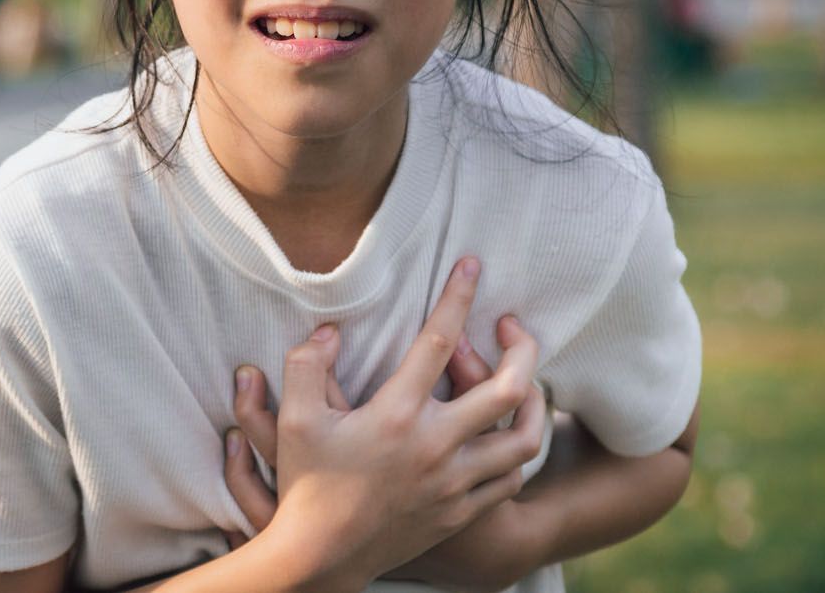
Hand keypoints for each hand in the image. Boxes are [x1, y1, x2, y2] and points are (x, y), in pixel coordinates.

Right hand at [224, 258, 547, 588]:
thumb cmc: (305, 484)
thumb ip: (307, 365)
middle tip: (513, 327)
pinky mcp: (460, 512)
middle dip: (522, 348)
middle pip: (507, 389)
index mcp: (396, 416)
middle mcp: (435, 447)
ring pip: (523, 440)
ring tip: (524, 383)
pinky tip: (507, 437)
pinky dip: (516, 453)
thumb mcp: (291, 419)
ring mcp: (453, 484)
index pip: (438, 342)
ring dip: (532, 404)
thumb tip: (331, 331)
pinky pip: (509, 480)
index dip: (457, 297)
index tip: (471, 266)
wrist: (321, 558)